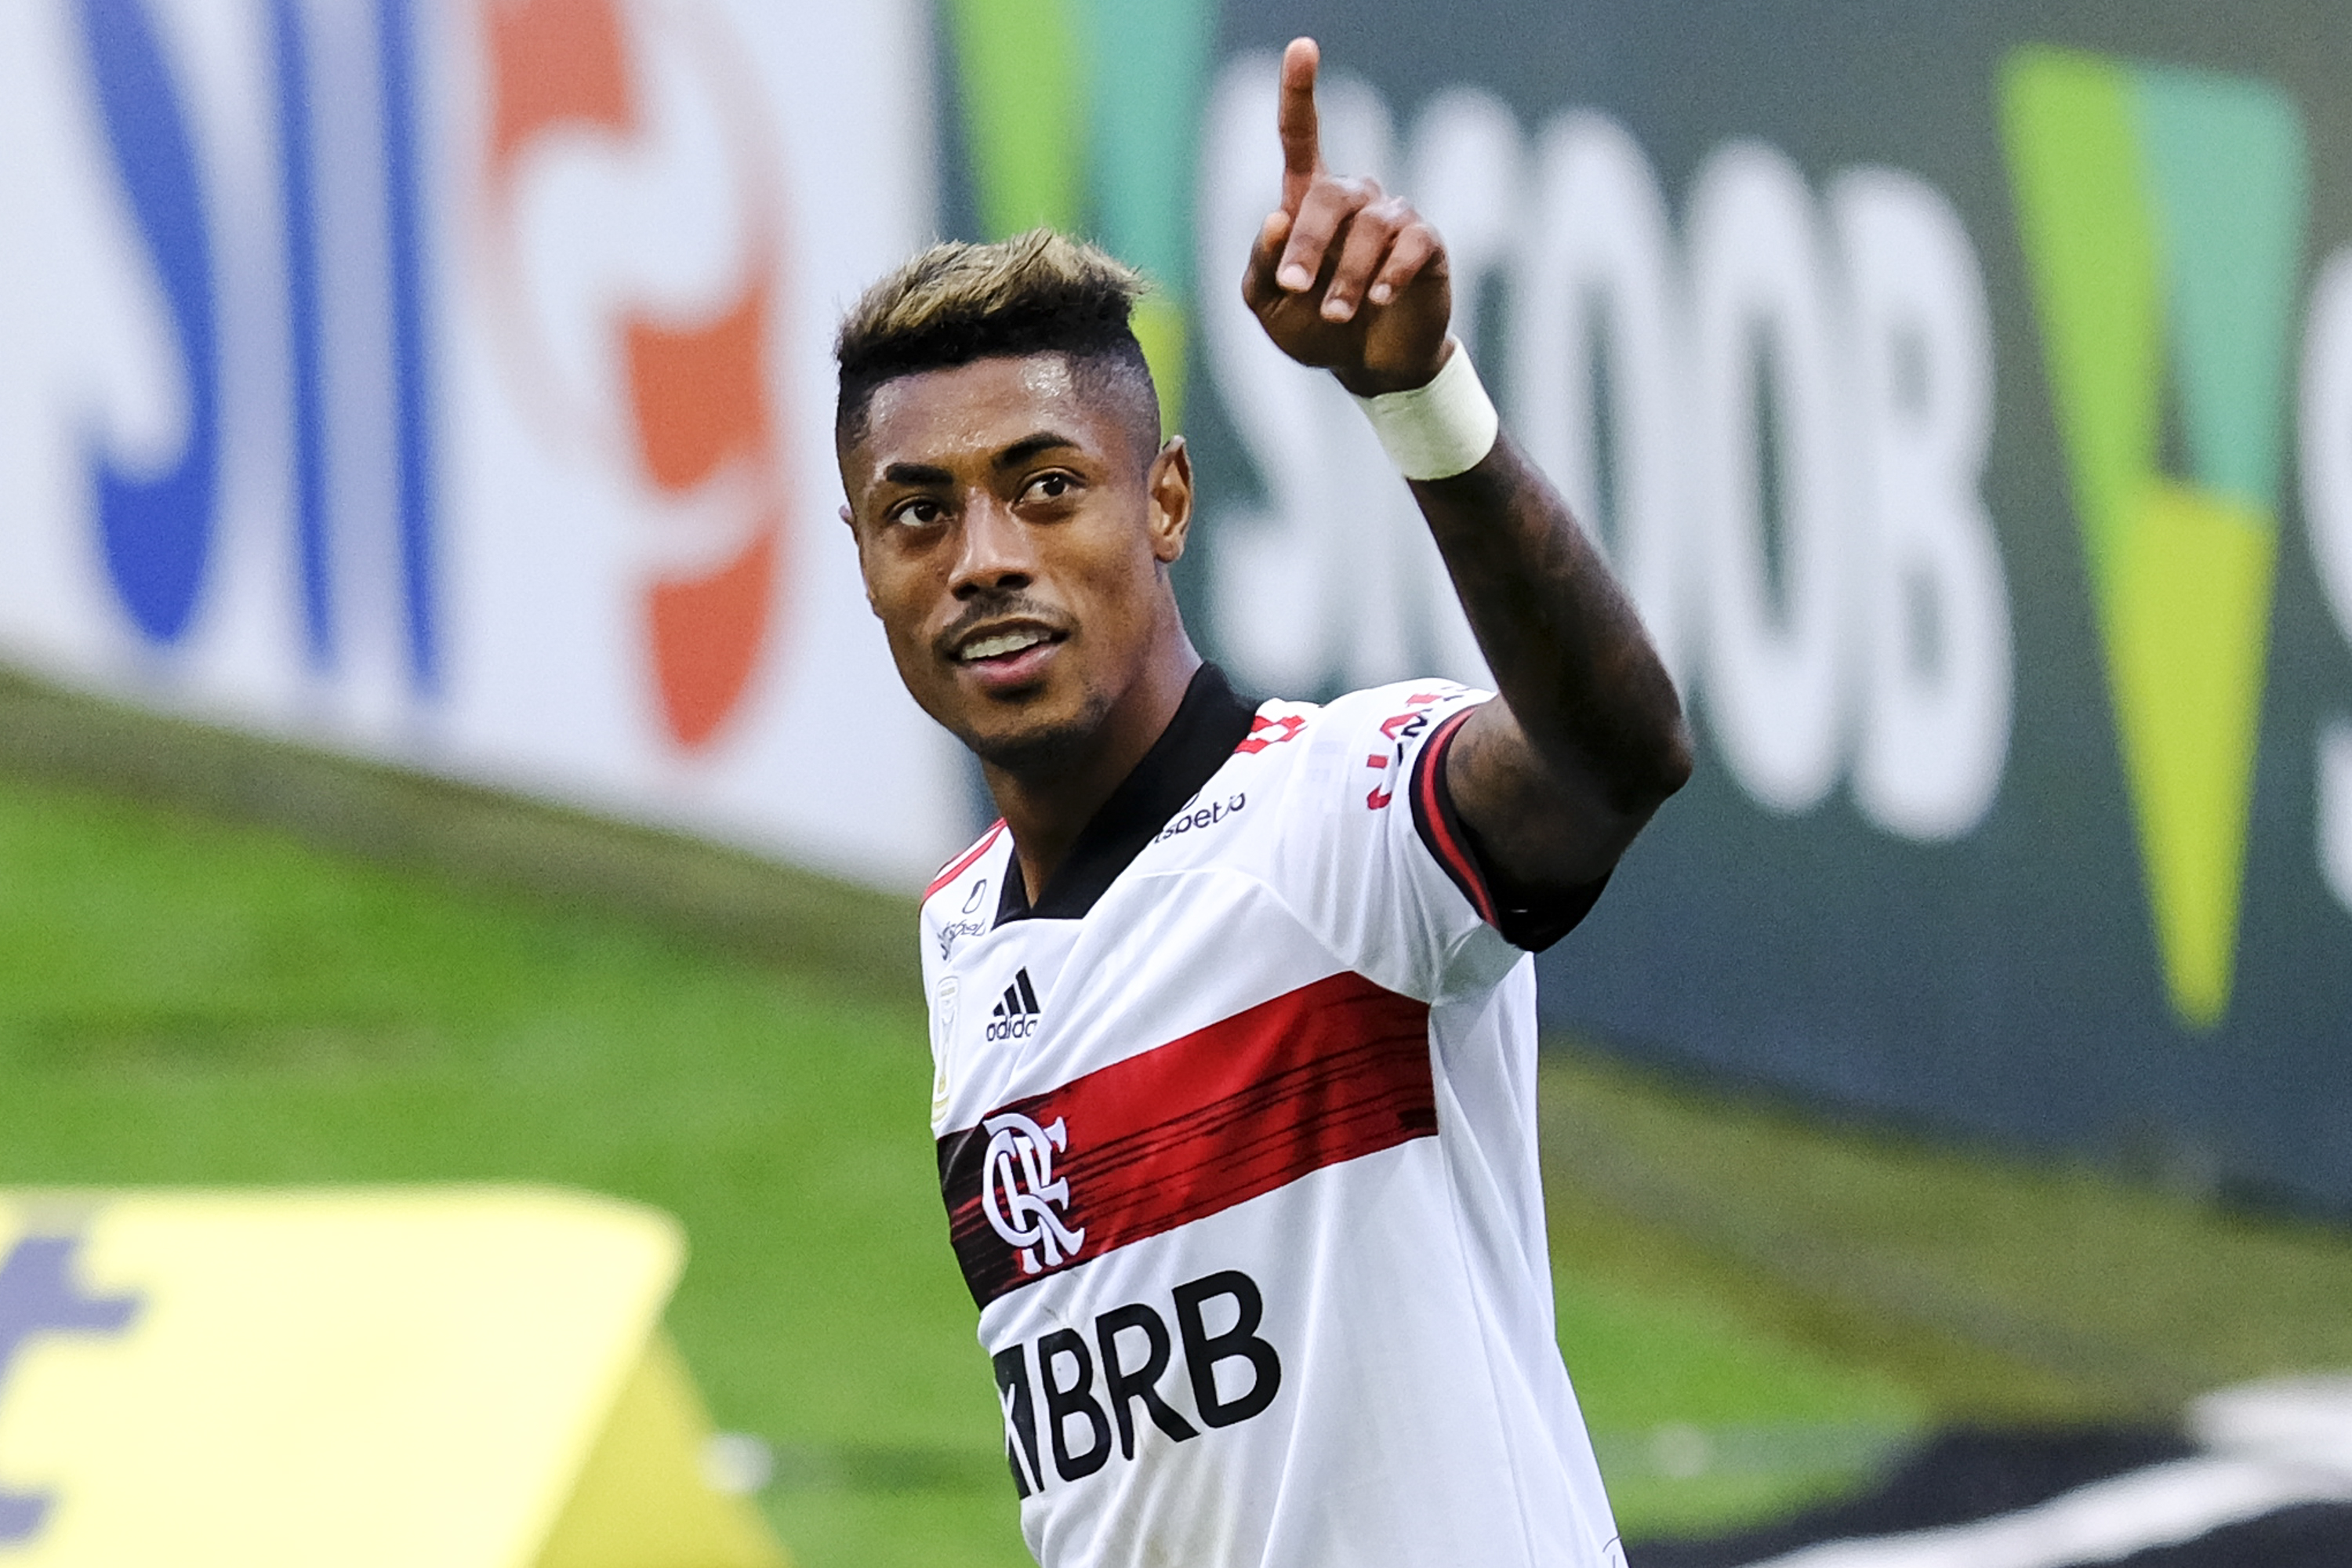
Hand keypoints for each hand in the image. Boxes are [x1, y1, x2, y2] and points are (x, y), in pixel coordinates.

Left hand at [1242, 38, 1452, 396]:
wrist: (1370, 368)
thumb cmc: (1313, 330)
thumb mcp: (1269, 305)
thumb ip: (1263, 265)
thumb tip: (1277, 217)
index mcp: (1308, 202)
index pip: (1301, 137)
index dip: (1300, 92)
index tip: (1302, 47)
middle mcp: (1353, 199)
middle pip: (1328, 195)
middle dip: (1308, 243)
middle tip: (1298, 289)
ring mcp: (1393, 218)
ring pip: (1368, 227)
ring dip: (1347, 276)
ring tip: (1337, 314)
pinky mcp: (1426, 244)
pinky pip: (1409, 244)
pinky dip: (1389, 273)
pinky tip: (1381, 299)